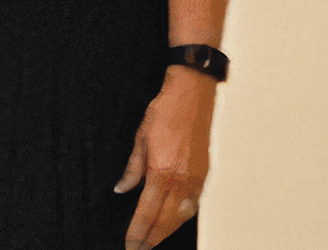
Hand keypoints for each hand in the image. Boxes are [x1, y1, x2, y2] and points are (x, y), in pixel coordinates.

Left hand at [115, 66, 216, 249]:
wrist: (193, 93)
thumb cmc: (165, 110)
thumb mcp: (141, 137)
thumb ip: (133, 168)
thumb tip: (122, 189)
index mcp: (162, 170)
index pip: (147, 211)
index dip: (138, 231)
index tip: (130, 244)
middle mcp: (182, 179)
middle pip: (166, 220)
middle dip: (152, 238)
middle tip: (139, 248)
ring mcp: (197, 178)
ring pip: (182, 216)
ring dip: (167, 231)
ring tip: (153, 239)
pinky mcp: (205, 173)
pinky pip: (193, 204)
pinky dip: (182, 217)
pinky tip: (173, 220)